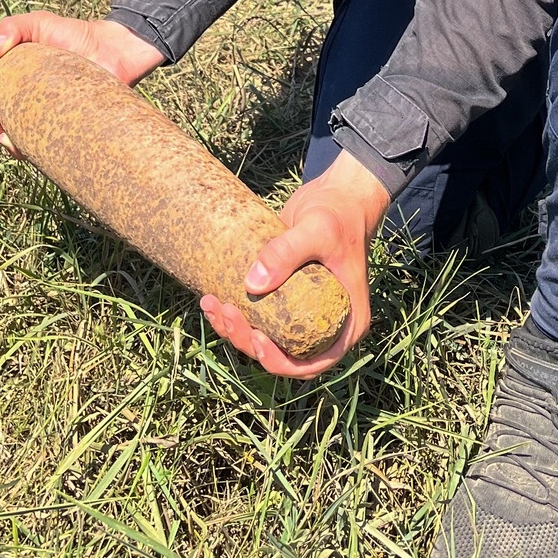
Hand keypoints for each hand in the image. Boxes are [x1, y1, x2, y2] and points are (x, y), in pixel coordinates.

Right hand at [0, 11, 163, 145]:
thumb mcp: (38, 23)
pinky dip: (23, 150)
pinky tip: (20, 145)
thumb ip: (12, 27)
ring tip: (1, 128)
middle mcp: (21, 101)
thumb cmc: (73, 34)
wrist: (111, 50)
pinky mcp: (58, 134)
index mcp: (11, 78)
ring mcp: (39, 119)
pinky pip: (36, 149)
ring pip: (10, 137)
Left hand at [200, 150, 390, 379]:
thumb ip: (287, 252)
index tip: (257, 340)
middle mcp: (324, 326)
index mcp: (346, 324)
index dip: (282, 363)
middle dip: (246, 341)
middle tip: (224, 311)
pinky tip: (211, 296)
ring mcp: (302, 314)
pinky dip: (234, 313)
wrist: (336, 194)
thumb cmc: (338, 213)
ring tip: (211, 303)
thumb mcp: (318, 230)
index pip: (313, 364)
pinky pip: (258, 317)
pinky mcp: (284, 298)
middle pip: (282, 355)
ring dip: (233, 330)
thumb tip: (251, 284)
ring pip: (265, 339)